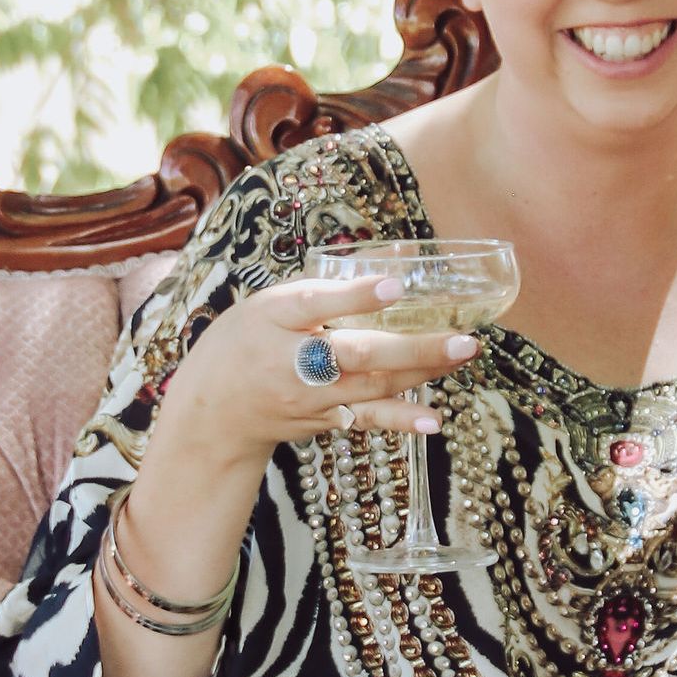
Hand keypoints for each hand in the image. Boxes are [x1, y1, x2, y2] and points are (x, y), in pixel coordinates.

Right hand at [156, 273, 480, 457]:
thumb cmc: (250, 339)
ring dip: (422, 372)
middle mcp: (291, 359)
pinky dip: (401, 420)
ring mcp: (308, 396)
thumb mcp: (278, 300)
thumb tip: (403, 254)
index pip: (315, 303)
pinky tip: (434, 422)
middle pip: (357, 353)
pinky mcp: (321, 419)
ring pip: (372, 385)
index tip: (394, 285)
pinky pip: (366, 419)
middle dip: (414, 347)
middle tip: (464, 338)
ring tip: (464, 355)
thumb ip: (337, 281)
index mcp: (275, 316)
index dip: (354, 295)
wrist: (213, 409)